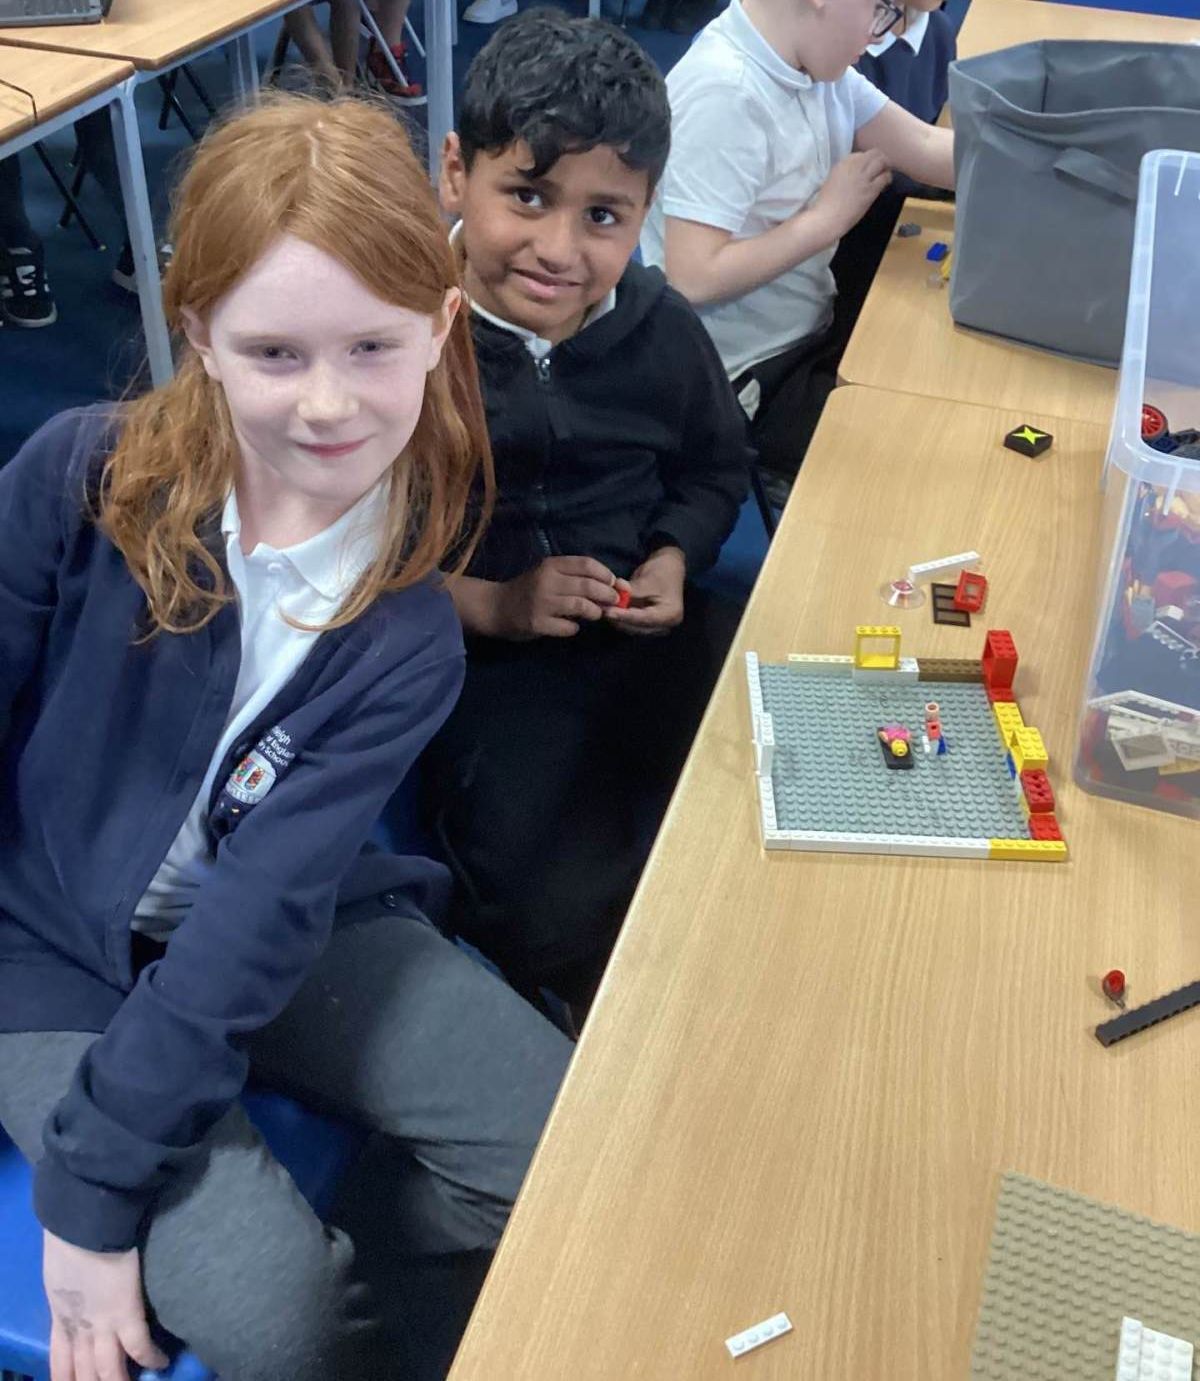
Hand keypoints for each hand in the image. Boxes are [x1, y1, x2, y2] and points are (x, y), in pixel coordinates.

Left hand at [43, 1230, 168, 1380]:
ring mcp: (101, 1325)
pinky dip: (150, 1357)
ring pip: (108, 1370)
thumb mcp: (58, 1273)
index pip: (60, 1362)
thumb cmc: (67, 1239)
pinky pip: (139, 1345)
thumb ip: (69, 1289)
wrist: (81, 1226)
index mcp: (61, 1319)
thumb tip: (78, 1288)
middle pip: (84, 1373)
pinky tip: (161, 1363)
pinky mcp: (124, 1313)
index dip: (66, 1379)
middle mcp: (79, 1329)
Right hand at [491, 555, 620, 639]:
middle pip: (588, 585)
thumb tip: (610, 585)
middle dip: (607, 594)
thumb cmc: (527, 589)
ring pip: (581, 606)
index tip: (614, 584)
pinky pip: (567, 627)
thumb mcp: (546, 574)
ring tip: (596, 614)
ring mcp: (541, 603)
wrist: (495, 607)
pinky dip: (574, 627)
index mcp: (551, 565)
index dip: (606, 574)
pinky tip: (572, 626)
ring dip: (594, 612)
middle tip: (614, 602)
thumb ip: (572, 577)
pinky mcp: (537, 623)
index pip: (587, 564)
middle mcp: (547, 581)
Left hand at [605, 546, 684, 635]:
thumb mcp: (647, 579)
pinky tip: (608, 608)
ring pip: (630, 627)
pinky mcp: (646, 623)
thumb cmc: (663, 571)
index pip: (644, 619)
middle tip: (601, 607)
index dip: (624, 616)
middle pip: (636, 627)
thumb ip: (630, 590)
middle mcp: (664, 625)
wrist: (670, 567)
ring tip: (603, 606)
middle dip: (618, 618)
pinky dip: (619, 616)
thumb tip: (611, 595)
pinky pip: (630, 623)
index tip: (608, 612)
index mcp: (670, 615)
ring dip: (616, 618)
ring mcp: (655, 626)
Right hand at [810, 150, 891, 240]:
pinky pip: (884, 177)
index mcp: (843, 163)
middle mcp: (855, 166)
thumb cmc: (826, 203)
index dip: (866, 161)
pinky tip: (885, 185)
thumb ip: (844, 173)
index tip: (867, 169)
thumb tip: (854, 174)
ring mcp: (864, 177)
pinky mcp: (871, 189)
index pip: (860, 154)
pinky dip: (887, 179)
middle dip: (880, 159)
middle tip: (883, 168)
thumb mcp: (832, 179)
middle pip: (874, 154)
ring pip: (882, 162)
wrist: (828, 217)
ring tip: (886, 175)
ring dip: (886, 167)